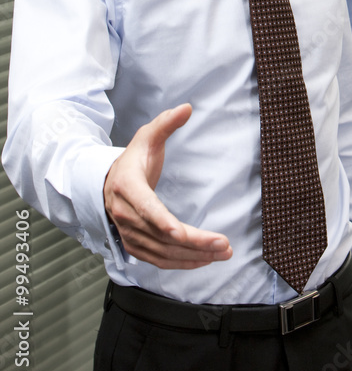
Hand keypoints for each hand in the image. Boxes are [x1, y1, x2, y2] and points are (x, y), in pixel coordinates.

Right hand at [103, 103, 232, 268]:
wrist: (108, 183)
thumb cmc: (133, 160)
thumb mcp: (147, 136)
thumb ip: (166, 123)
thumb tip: (186, 108)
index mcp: (127, 187)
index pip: (145, 208)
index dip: (162, 221)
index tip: (181, 233)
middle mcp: (125, 214)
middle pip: (160, 235)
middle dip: (193, 242)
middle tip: (223, 244)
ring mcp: (128, 233)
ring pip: (162, 252)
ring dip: (193, 256)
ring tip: (223, 253)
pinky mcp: (136, 246)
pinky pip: (159, 260)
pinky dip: (182, 263)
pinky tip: (205, 260)